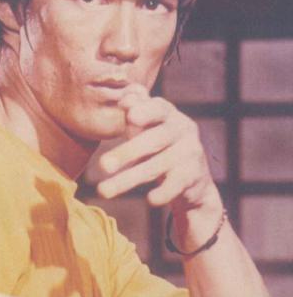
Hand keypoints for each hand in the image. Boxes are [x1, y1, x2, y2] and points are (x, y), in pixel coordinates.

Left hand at [97, 84, 218, 212]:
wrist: (192, 177)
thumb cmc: (159, 145)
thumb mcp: (147, 127)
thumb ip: (135, 110)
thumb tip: (125, 97)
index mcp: (169, 114)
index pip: (158, 108)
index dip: (145, 111)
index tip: (129, 116)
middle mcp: (183, 130)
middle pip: (153, 140)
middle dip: (126, 153)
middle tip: (103, 165)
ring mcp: (190, 153)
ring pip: (156, 167)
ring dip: (127, 180)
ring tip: (102, 191)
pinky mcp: (193, 176)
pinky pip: (175, 185)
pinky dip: (162, 193)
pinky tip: (150, 200)